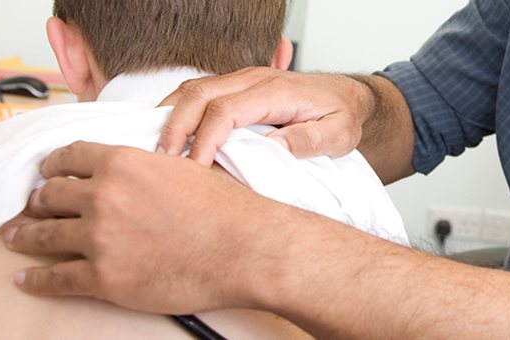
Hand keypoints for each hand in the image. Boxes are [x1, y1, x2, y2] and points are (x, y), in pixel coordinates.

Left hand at [0, 141, 291, 313]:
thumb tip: (137, 171)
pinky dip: (36, 279)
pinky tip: (26, 278)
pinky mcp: (102, 277)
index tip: (45, 172)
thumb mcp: (182, 167)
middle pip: (50, 194)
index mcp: (122, 162)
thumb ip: (147, 166)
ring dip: (24, 236)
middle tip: (31, 206)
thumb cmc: (226, 211)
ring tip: (15, 238)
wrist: (245, 249)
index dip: (51, 165)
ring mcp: (98, 238)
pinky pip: (56, 278)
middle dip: (36, 201)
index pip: (68, 156)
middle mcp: (102, 196)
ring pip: (44, 234)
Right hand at [158, 67, 375, 163]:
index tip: (196, 168)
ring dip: (171, 118)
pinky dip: (179, 112)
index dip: (205, 140)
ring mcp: (243, 79)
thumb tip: (274, 150)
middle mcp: (254, 79)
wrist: (347, 95)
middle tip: (164, 163)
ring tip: (162, 153)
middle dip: (175, 128)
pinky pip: (199, 92)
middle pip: (199, 94)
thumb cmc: (342, 115)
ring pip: (193, 90)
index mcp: (277, 91)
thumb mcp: (338, 134)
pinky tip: (171, 136)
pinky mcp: (237, 86)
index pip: (226, 111)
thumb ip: (308, 141)